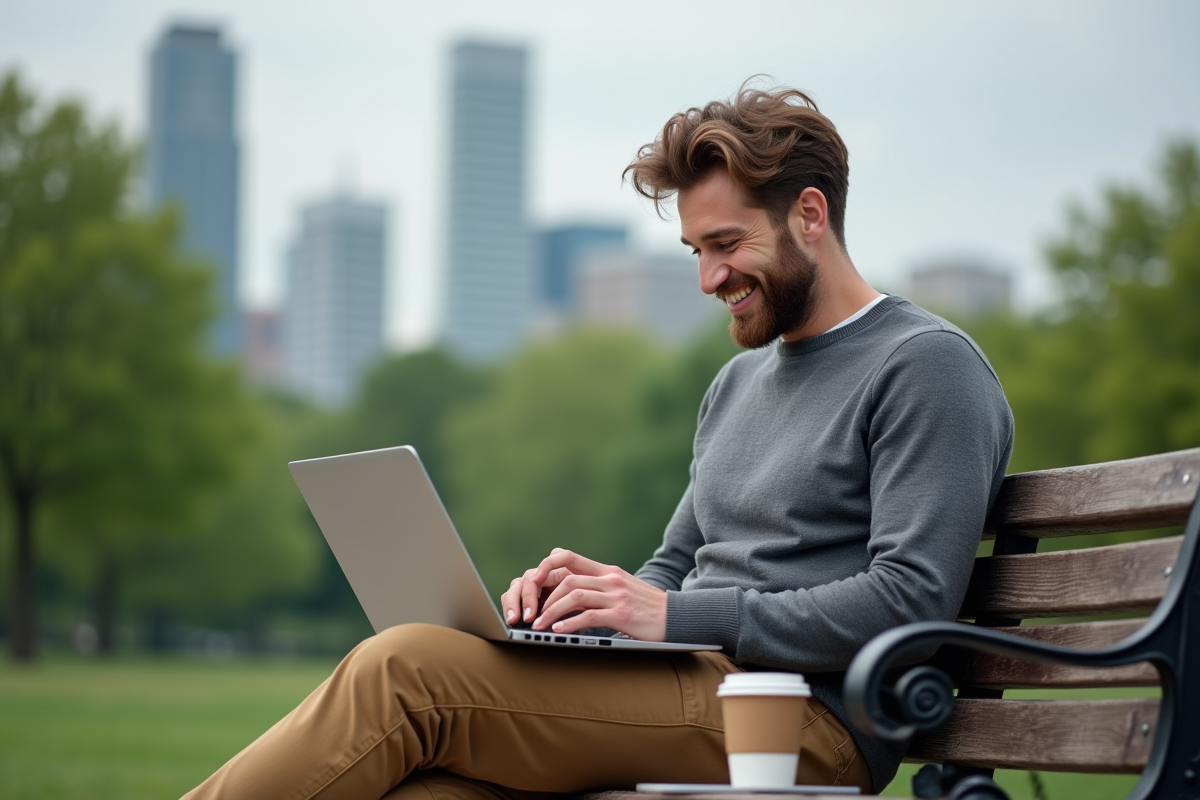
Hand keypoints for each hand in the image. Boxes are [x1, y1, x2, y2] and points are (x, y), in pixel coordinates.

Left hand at [500, 548, 666, 640]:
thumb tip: (571, 582)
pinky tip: (560, 632)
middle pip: (567, 580)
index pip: (569, 557)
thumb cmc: (646, 606)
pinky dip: (570, 625)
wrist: (677, 617)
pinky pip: (589, 617)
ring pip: (574, 597)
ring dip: (552, 613)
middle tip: (533, 615)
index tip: (534, 581)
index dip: (547, 566)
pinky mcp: (621, 614)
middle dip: (545, 598)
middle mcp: (610, 579)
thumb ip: (599, 581)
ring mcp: (616, 596)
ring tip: (540, 627)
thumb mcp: (622, 586)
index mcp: (607, 571)